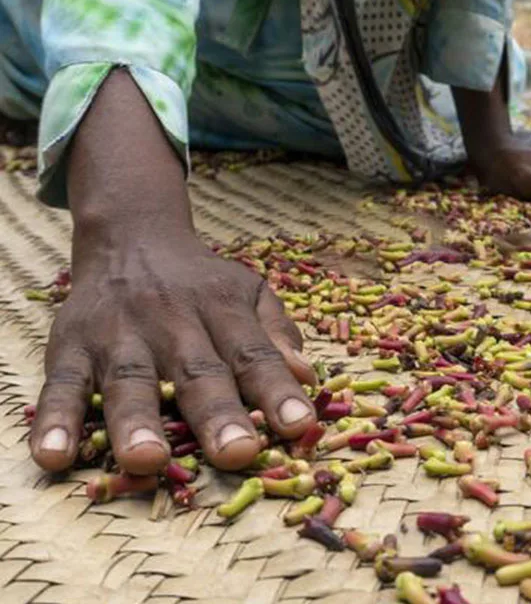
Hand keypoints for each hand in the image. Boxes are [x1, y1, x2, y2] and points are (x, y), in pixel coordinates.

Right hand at [29, 69, 314, 474]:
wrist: (133, 237)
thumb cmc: (202, 281)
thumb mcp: (248, 293)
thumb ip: (277, 333)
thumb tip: (306, 377)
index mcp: (222, 307)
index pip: (254, 353)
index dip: (276, 389)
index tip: (300, 425)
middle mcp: (173, 319)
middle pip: (197, 369)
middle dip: (217, 413)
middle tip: (238, 454)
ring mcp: (119, 332)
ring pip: (129, 377)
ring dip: (136, 420)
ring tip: (146, 461)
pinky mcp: (71, 344)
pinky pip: (61, 382)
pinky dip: (56, 418)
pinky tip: (54, 455)